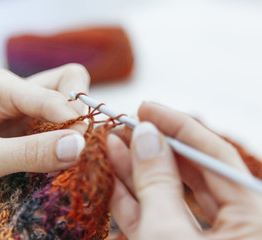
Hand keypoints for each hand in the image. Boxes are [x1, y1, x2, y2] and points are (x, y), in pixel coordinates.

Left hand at [0, 64, 89, 217]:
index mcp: (1, 86)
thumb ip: (30, 153)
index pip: (53, 89)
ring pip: (67, 108)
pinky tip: (62, 159)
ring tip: (71, 153)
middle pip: (67, 85)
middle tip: (79, 140)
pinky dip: (67, 143)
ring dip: (75, 128)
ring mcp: (25, 115)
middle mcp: (17, 95)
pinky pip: (60, 131)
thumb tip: (78, 145)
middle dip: (79, 109)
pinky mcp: (29, 135)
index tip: (79, 142)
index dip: (71, 113)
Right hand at [108, 102, 261, 238]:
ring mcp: (202, 238)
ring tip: (114, 142)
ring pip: (170, 193)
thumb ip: (157, 182)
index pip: (216, 156)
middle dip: (155, 145)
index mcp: (253, 221)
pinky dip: (132, 196)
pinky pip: (156, 214)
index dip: (178, 126)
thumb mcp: (167, 233)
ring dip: (137, 168)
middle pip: (193, 171)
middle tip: (128, 124)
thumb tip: (145, 136)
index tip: (146, 109)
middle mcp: (234, 226)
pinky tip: (113, 172)